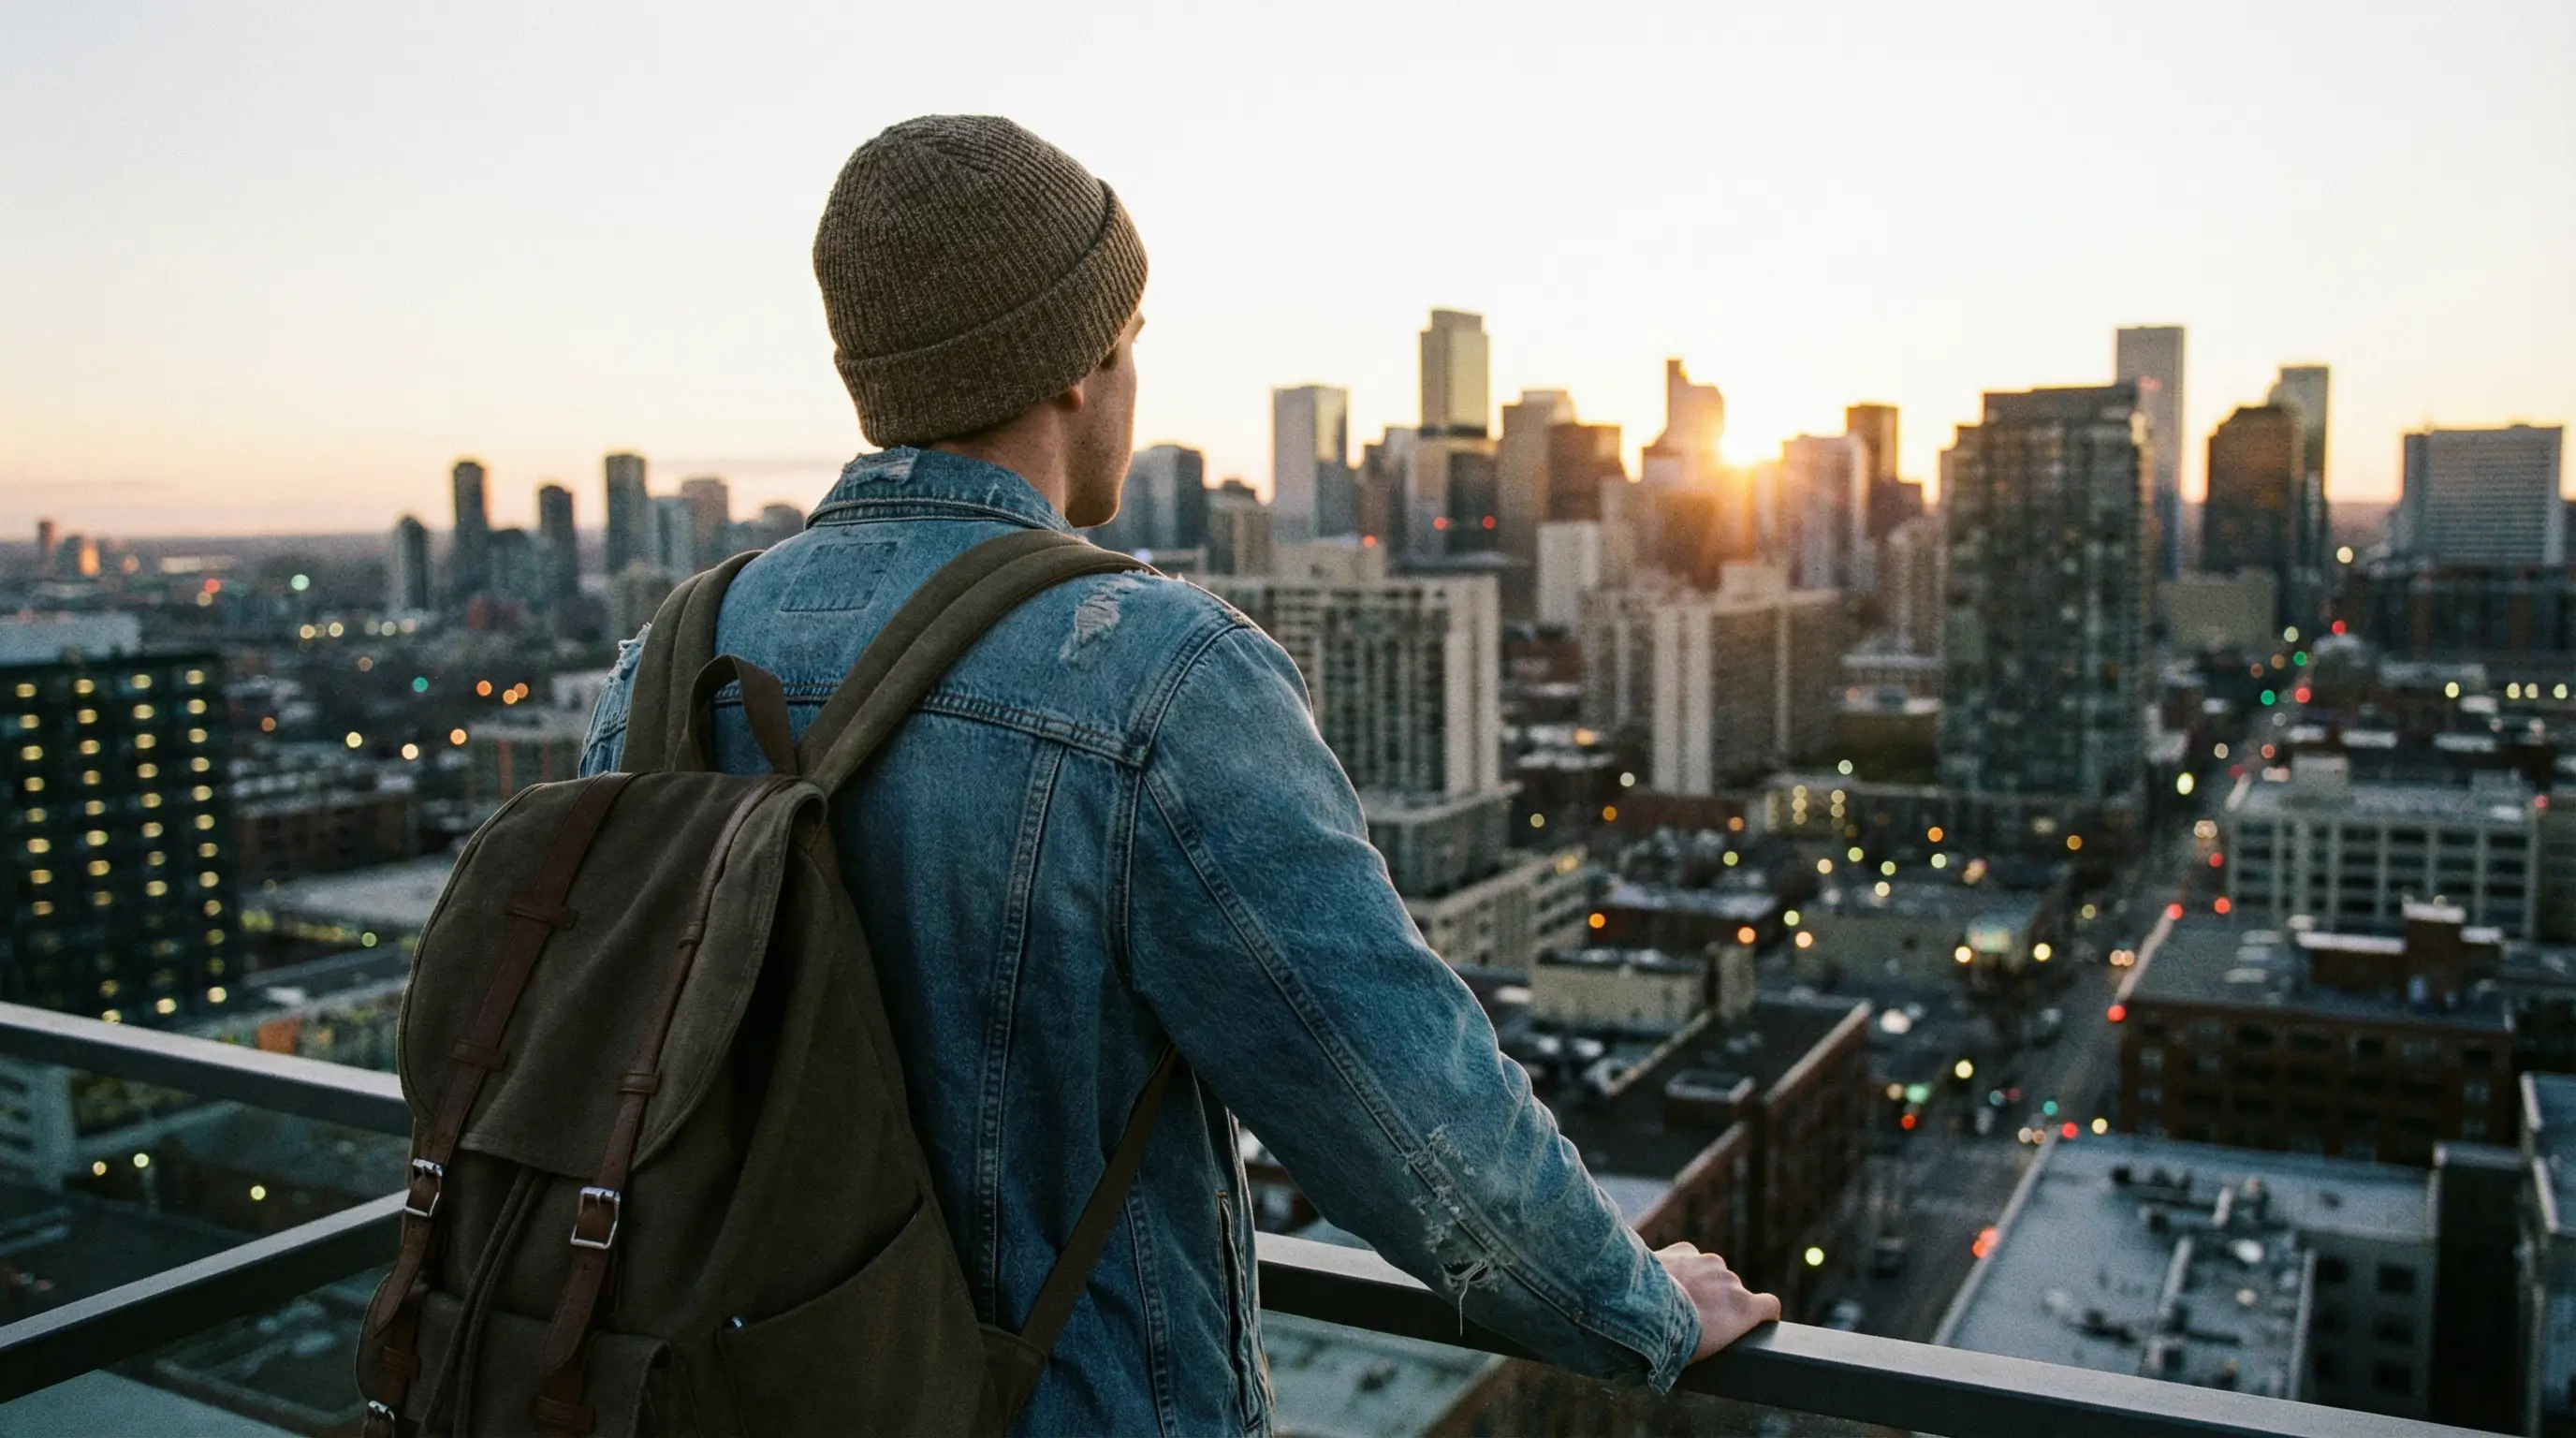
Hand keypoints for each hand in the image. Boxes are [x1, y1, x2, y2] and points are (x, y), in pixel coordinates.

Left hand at [1656, 1241, 1781, 1360]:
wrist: (1639, 1309)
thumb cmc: (1674, 1340)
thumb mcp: (1707, 1348)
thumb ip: (1721, 1333)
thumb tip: (1715, 1336)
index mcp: (1744, 1306)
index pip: (1770, 1305)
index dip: (1763, 1314)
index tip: (1754, 1322)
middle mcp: (1730, 1279)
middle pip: (1733, 1291)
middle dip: (1719, 1301)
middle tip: (1695, 1318)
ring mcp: (1707, 1262)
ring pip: (1710, 1273)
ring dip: (1699, 1283)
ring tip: (1674, 1301)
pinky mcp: (1684, 1249)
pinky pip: (1689, 1259)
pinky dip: (1680, 1268)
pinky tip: (1663, 1282)